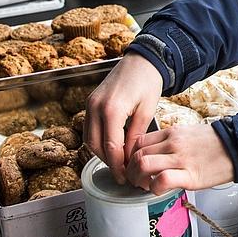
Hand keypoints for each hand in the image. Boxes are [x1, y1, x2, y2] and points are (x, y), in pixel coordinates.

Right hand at [85, 53, 163, 184]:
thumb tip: (130, 157)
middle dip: (108, 162)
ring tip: (117, 162)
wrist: (142, 60)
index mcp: (112, 110)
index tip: (125, 177)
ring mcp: (90, 103)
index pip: (111, 147)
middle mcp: (96, 107)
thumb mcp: (147, 111)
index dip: (118, 165)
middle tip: (122, 174)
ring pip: (89, 138)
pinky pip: (89, 127)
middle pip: (96, 145)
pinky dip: (97, 140)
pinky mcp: (90, 101)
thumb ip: (136, 135)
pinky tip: (111, 146)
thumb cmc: (148, 82)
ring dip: (101, 152)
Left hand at [126, 125, 235, 194]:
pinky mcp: (190, 176)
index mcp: (172, 133)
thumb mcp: (190, 133)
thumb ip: (171, 141)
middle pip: (137, 155)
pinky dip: (154, 188)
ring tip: (145, 187)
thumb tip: (156, 153)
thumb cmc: (216, 143)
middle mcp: (173, 144)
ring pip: (143, 165)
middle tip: (136, 181)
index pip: (139, 142)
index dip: (131, 157)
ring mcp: (181, 159)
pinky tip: (158, 191)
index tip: (134, 166)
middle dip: (131, 171)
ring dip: (138, 180)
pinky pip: (162, 180)